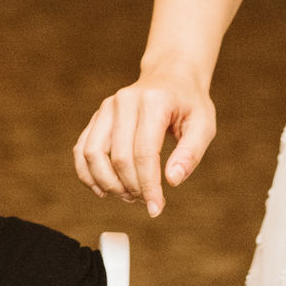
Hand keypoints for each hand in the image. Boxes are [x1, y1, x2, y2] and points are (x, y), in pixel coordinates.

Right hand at [73, 71, 215, 217]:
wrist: (170, 76)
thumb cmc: (189, 103)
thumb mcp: (203, 125)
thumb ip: (190, 153)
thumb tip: (172, 180)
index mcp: (154, 101)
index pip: (144, 152)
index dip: (149, 185)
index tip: (156, 209)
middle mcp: (125, 101)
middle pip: (119, 157)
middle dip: (132, 187)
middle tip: (146, 200)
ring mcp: (107, 107)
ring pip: (92, 153)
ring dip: (107, 183)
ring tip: (127, 195)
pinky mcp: (97, 116)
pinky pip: (81, 148)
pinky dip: (87, 173)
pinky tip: (103, 189)